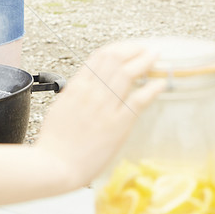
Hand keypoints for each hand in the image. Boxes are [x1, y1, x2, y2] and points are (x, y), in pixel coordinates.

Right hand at [33, 41, 164, 187]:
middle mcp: (91, 92)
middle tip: (146, 49)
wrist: (55, 165)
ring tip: (155, 57)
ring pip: (128, 74)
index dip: (119, 48)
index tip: (129, 48)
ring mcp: (105, 107)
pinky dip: (151, 89)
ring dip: (145, 61)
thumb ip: (75, 95)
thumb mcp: (60, 108)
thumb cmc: (55, 142)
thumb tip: (85, 87)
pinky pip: (138, 100)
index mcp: (76, 87)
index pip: (100, 56)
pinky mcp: (118, 125)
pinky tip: (160, 83)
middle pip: (116, 59)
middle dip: (134, 50)